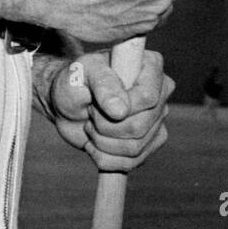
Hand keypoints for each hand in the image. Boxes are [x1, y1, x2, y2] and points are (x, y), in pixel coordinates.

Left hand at [46, 50, 172, 172]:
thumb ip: (103, 84)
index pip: (148, 97)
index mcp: (150, 65)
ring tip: (91, 126)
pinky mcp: (149, 143)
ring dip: (102, 142)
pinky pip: (131, 163)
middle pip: (141, 126)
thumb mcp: (81, 73)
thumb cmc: (75, 81)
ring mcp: (157, 119)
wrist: (68, 105)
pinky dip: (105, 158)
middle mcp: (160, 92)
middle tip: (90, 113)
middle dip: (105, 126)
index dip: (121, 108)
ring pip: (136, 147)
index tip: (94, 103)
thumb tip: (121, 111)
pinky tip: (94, 144)